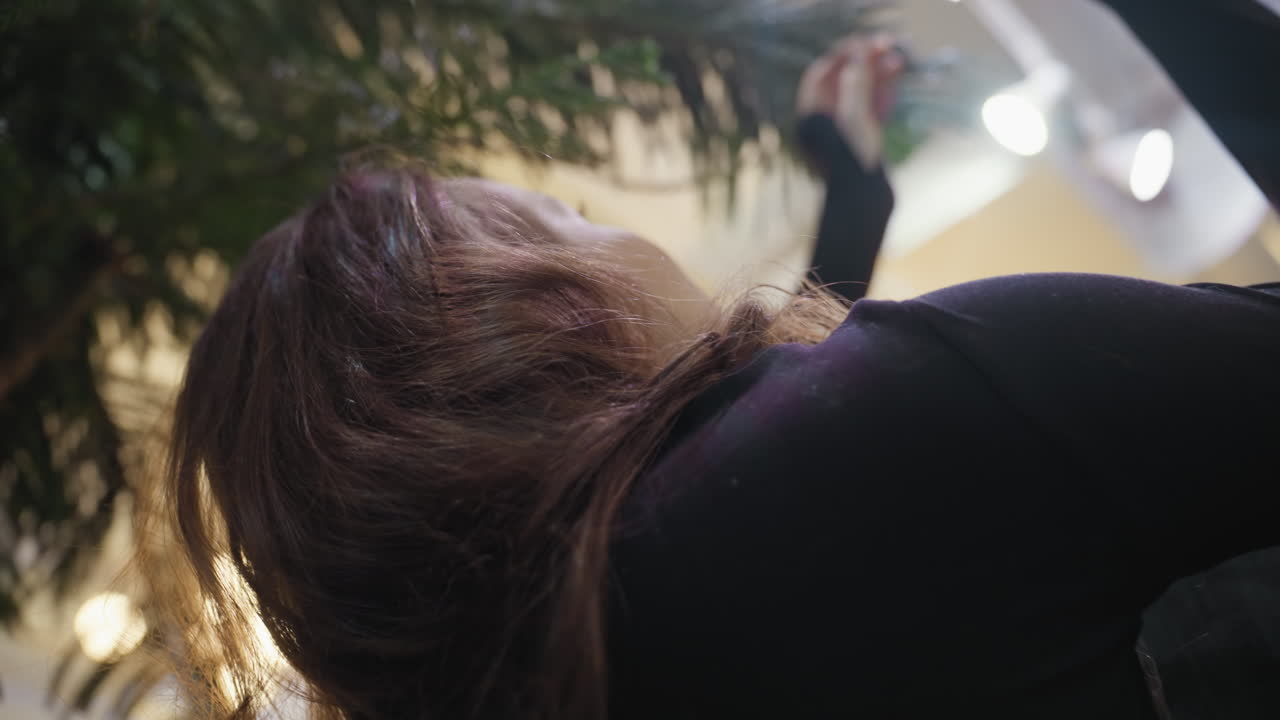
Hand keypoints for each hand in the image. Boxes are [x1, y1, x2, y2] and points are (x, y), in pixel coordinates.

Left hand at [797, 34, 904, 168]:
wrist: (864, 205)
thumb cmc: (854, 159)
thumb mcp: (855, 114)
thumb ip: (857, 80)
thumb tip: (858, 51)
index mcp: (810, 118)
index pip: (819, 77)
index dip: (841, 57)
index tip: (862, 43)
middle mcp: (822, 127)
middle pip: (841, 85)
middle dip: (864, 65)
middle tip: (886, 47)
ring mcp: (841, 137)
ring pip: (859, 99)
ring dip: (877, 79)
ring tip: (897, 62)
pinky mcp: (858, 147)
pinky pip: (869, 116)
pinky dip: (881, 98)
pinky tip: (894, 84)